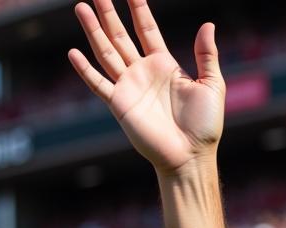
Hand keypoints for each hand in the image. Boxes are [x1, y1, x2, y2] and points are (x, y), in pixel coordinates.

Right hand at [68, 0, 223, 174]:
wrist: (191, 156)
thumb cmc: (205, 126)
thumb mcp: (212, 85)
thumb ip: (207, 55)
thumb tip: (208, 25)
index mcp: (164, 65)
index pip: (146, 29)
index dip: (138, 8)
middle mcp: (143, 72)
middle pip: (120, 35)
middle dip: (109, 13)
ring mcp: (129, 87)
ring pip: (106, 52)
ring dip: (93, 31)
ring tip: (81, 7)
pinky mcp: (119, 105)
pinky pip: (98, 84)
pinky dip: (85, 70)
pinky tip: (73, 53)